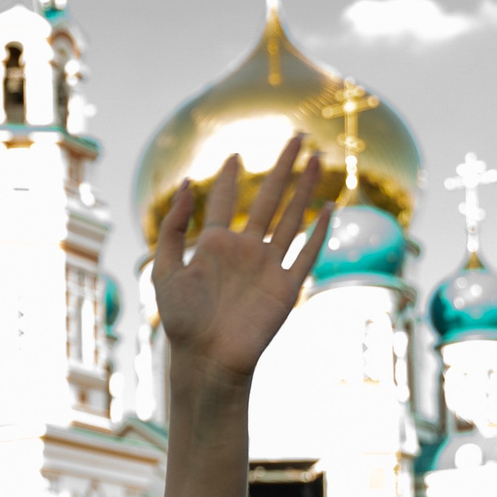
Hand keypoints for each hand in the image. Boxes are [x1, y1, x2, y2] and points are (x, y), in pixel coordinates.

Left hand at [150, 139, 330, 385]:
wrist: (207, 360)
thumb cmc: (182, 321)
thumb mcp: (167, 270)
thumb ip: (175, 228)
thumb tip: (187, 183)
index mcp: (215, 245)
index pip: (224, 201)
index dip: (228, 177)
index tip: (235, 154)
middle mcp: (244, 250)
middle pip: (267, 198)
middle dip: (282, 167)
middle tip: (296, 137)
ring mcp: (267, 267)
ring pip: (291, 217)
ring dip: (305, 188)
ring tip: (316, 159)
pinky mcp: (285, 287)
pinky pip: (306, 254)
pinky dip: (318, 233)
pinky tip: (329, 208)